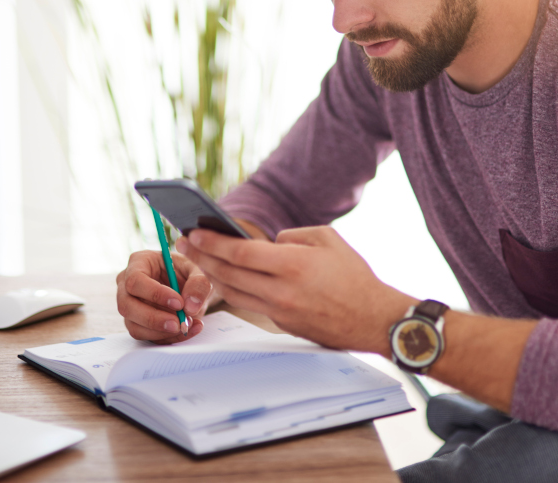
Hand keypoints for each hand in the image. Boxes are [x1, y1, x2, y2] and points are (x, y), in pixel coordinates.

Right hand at [116, 249, 212, 343]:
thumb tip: (190, 307)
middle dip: (154, 319)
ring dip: (161, 332)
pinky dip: (168, 337)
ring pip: (134, 326)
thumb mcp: (197, 270)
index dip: (155, 294)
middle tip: (179, 323)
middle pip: (127, 306)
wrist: (189, 286)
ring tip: (187, 325)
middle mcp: (126, 284)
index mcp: (138, 262)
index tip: (179, 303)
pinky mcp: (136, 323)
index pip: (135, 280)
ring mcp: (129, 306)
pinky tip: (188, 330)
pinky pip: (146, 336)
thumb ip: (198, 283)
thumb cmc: (187, 272)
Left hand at [178, 226, 413, 353]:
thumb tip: (270, 243)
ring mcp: (280, 311)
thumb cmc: (355, 276)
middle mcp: (281, 291)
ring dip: (212, 275)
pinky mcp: (282, 325)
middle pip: (229, 273)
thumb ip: (293, 236)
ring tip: (197, 259)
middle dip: (202, 256)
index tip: (193, 231)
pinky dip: (234, 289)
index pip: (240, 252)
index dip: (212, 242)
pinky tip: (225, 277)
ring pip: (233, 292)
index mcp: (293, 264)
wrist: (374, 319)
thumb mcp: (328, 239)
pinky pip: (251, 304)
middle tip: (183, 242)